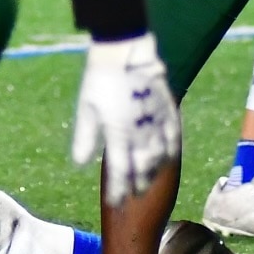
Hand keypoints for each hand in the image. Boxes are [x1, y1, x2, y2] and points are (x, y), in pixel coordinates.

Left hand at [71, 31, 180, 203]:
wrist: (125, 50)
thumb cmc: (100, 80)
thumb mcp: (86, 110)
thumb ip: (85, 139)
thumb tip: (80, 165)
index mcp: (119, 134)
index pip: (120, 171)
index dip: (119, 190)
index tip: (116, 203)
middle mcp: (141, 131)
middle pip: (144, 167)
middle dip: (139, 183)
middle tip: (134, 194)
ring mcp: (157, 120)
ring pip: (161, 154)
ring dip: (156, 170)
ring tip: (150, 180)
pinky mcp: (168, 108)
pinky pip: (174, 135)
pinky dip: (172, 150)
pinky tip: (170, 156)